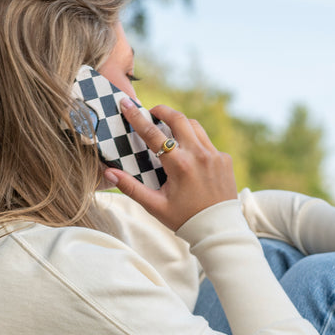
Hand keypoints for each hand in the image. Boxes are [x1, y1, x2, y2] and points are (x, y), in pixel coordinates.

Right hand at [102, 102, 237, 231]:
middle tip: (152, 112)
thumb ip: (131, 187)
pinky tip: (189, 154)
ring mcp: (215, 155)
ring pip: (194, 126)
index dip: (136, 117)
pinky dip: (196, 142)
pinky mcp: (225, 160)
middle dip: (162, 111)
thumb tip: (109, 172)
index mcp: (179, 165)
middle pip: (178, 118)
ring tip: (169, 130)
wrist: (219, 230)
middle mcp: (199, 155)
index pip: (152, 134)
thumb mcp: (155, 206)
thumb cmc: (185, 220)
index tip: (126, 104)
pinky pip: (207, 142)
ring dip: (180, 124)